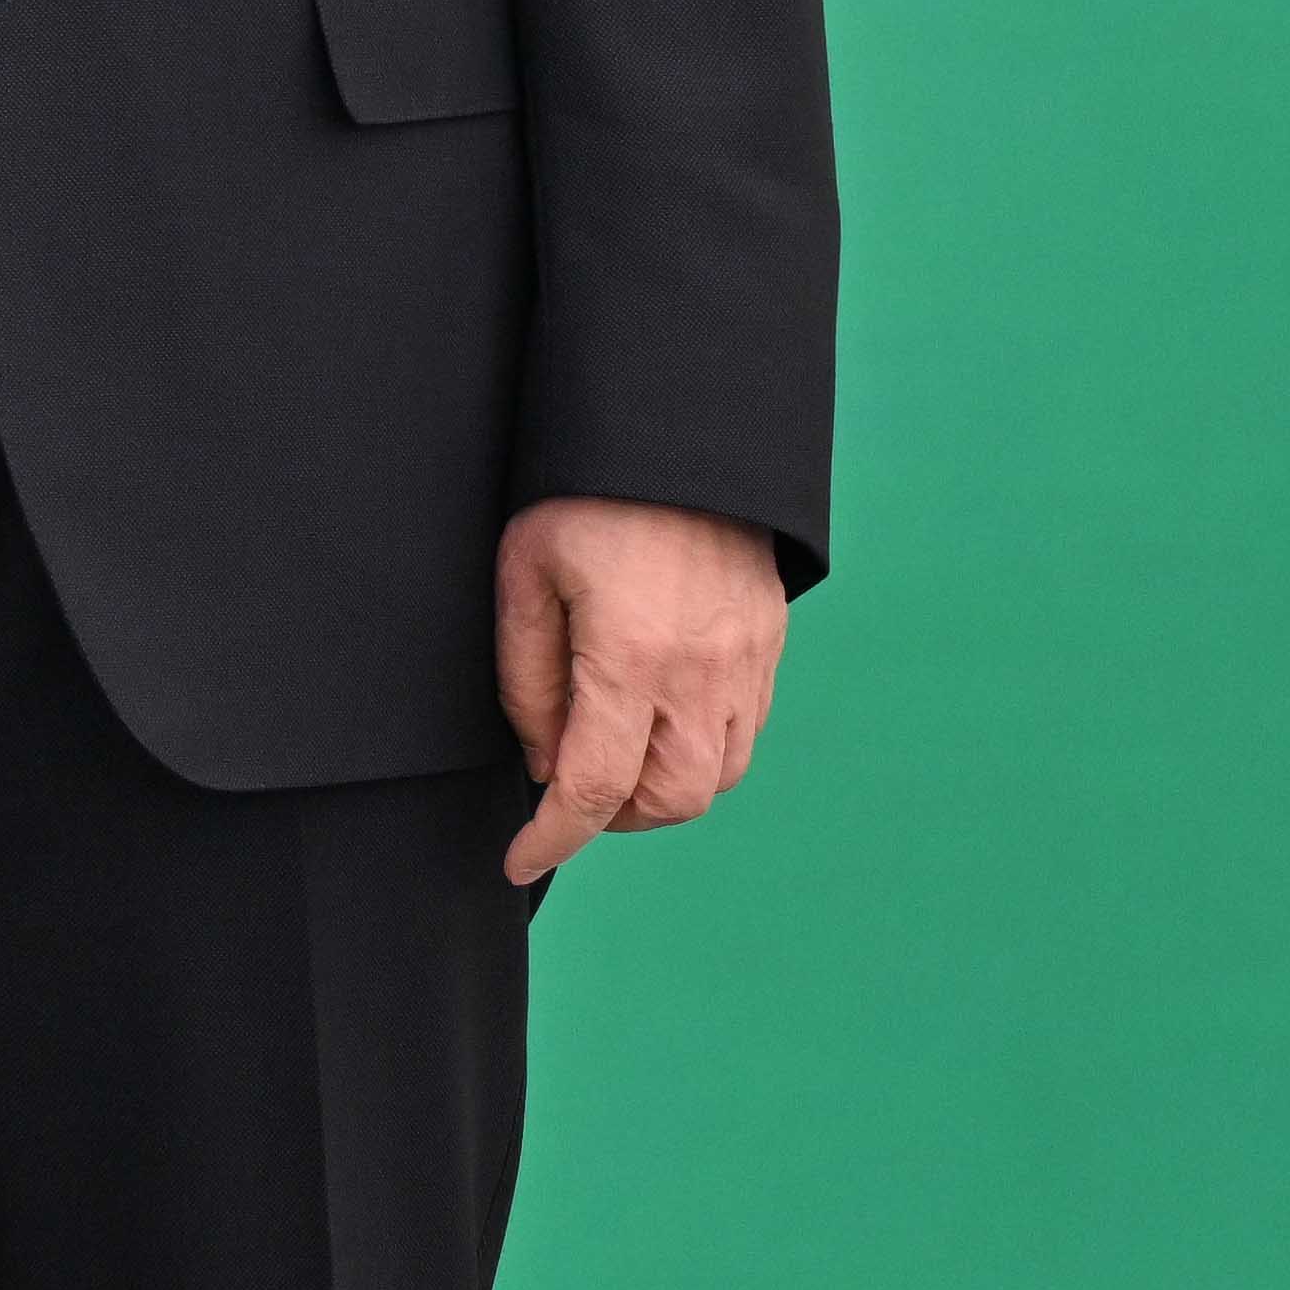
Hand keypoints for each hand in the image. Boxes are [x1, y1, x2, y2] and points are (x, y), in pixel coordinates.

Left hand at [495, 493, 787, 881]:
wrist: (681, 429)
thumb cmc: (586, 493)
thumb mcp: (525, 574)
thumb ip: (527, 680)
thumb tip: (542, 761)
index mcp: (632, 658)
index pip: (593, 789)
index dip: (552, 838)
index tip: (520, 859)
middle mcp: (701, 674)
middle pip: (668, 802)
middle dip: (613, 817)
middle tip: (568, 791)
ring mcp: (746, 661)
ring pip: (717, 777)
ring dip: (663, 791)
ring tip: (614, 759)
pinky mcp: (768, 642)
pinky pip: (746, 732)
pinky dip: (703, 752)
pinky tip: (660, 722)